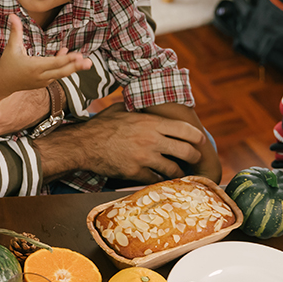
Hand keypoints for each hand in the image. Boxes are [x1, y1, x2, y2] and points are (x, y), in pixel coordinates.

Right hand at [0, 14, 91, 89]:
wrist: (3, 83)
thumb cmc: (7, 63)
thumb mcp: (12, 47)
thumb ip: (15, 31)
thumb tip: (12, 15)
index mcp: (34, 67)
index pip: (54, 63)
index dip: (67, 59)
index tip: (78, 56)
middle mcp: (41, 76)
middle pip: (62, 72)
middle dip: (76, 67)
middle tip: (89, 63)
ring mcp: (43, 81)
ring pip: (61, 73)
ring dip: (73, 67)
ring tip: (85, 61)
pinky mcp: (44, 82)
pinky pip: (57, 74)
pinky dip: (63, 66)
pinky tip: (68, 56)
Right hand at [36, 103, 206, 181]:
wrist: (83, 145)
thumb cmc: (101, 126)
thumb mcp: (121, 110)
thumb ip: (138, 109)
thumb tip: (144, 102)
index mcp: (151, 123)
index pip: (186, 130)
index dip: (197, 137)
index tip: (199, 142)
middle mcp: (151, 140)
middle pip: (187, 151)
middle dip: (194, 157)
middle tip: (193, 160)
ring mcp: (144, 158)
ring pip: (173, 169)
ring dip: (177, 172)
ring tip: (177, 172)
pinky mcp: (135, 172)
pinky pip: (155, 180)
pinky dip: (158, 180)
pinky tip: (157, 178)